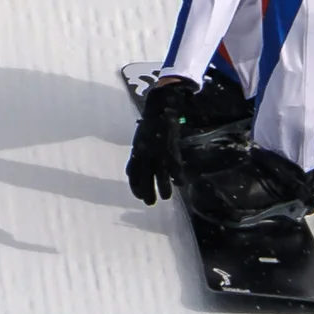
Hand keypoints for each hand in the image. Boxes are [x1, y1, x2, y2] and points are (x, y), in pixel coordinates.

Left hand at [126, 78, 192, 203]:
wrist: (160, 109)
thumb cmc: (149, 126)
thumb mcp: (138, 141)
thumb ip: (137, 156)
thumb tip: (132, 171)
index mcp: (136, 152)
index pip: (132, 174)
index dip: (135, 187)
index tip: (139, 196)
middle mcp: (146, 154)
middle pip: (145, 178)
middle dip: (147, 192)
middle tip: (150, 204)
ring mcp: (159, 153)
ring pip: (160, 176)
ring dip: (163, 189)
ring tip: (166, 197)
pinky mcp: (171, 150)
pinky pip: (175, 168)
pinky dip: (178, 177)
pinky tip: (180, 183)